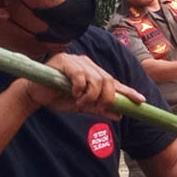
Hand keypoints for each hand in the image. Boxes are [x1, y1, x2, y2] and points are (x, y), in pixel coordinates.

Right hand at [22, 53, 145, 119]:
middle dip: (105, 98)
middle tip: (94, 106)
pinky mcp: (65, 61)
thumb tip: (119, 115)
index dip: (128, 91)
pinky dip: (79, 88)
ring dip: (90, 96)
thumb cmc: (58, 98)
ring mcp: (77, 61)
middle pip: (108, 81)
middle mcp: (88, 64)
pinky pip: (81, 76)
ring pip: (96, 79)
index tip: (141, 101)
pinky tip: (73, 93)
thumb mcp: (83, 105)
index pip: (115, 82)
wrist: (35, 95)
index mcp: (94, 73)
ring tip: (80, 102)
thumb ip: (100, 108)